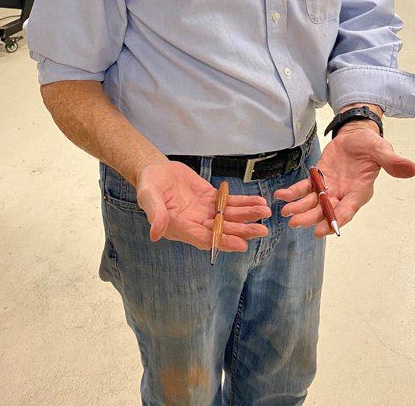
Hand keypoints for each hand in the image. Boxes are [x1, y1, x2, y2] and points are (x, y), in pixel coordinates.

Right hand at [136, 160, 270, 251]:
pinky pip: (230, 203)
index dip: (222, 242)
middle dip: (242, 230)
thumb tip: (155, 233)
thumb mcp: (148, 197)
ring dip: (248, 215)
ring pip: (230, 216)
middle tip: (262, 231)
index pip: (204, 238)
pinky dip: (244, 202)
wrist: (155, 171)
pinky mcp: (211, 199)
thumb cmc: (149, 185)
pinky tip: (258, 202)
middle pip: (222, 230)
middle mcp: (196, 223)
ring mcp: (205, 212)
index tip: (241, 244)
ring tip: (266, 213)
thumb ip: (155, 213)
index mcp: (181, 228)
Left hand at [275, 124, 414, 236]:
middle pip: (326, 210)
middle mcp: (343, 193)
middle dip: (312, 217)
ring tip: (286, 213)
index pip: (347, 210)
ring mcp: (330, 187)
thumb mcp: (382, 150)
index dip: (335, 220)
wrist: (357, 134)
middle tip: (296, 224)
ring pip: (313, 202)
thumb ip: (392, 162)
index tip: (322, 230)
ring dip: (300, 208)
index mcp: (360, 191)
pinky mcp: (319, 177)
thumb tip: (411, 169)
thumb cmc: (371, 145)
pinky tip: (281, 195)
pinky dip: (293, 192)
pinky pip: (305, 188)